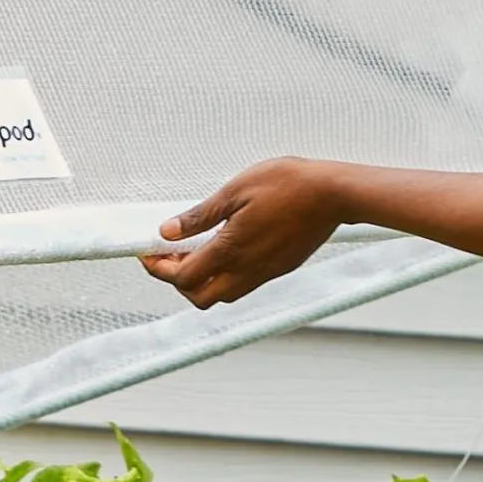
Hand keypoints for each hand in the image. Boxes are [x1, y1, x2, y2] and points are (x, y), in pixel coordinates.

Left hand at [139, 157, 344, 308]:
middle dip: (178, 282)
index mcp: (231, 250)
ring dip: (201, 282)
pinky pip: (243, 285)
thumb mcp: (235, 191)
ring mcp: (265, 273)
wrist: (335, 194)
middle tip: (169, 256)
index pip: (183, 276)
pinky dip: (224, 276)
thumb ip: (199, 217)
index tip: (147, 254)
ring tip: (194, 252)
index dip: (158, 268)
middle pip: (200, 298)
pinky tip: (223, 250)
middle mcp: (247, 270)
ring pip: (223, 295)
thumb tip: (167, 232)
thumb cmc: (288, 184)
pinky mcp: (279, 269)